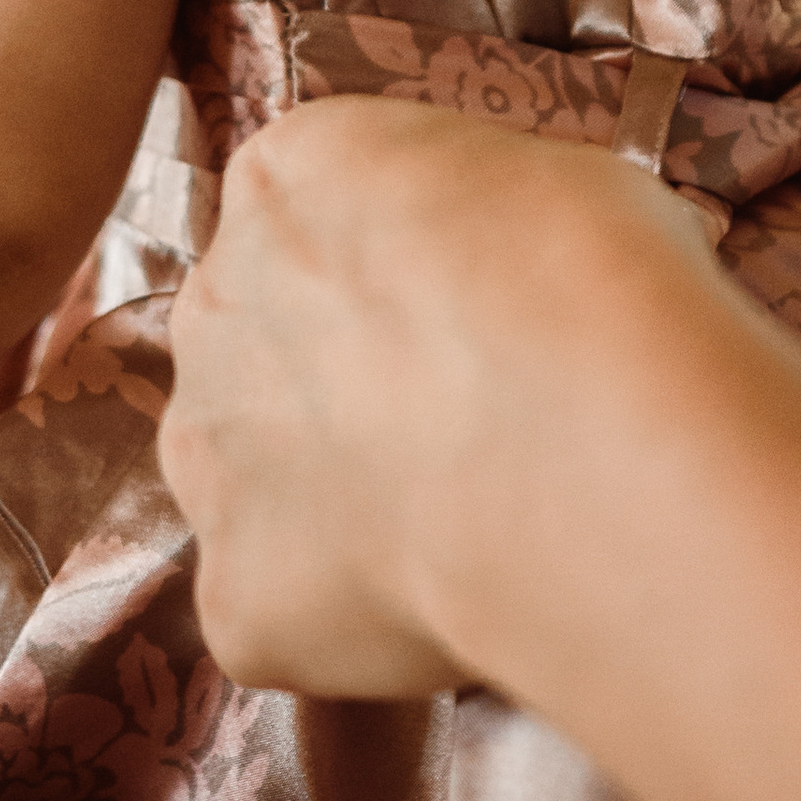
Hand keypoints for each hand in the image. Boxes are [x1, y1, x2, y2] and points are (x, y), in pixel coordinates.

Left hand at [161, 102, 708, 695]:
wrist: (581, 448)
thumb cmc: (593, 286)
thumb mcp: (560, 186)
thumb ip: (487, 234)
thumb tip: (518, 286)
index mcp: (289, 177)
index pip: (316, 210)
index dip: (402, 272)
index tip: (479, 313)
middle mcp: (213, 308)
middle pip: (269, 348)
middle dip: (352, 389)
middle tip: (473, 430)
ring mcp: (207, 460)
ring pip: (260, 485)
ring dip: (337, 506)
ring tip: (465, 527)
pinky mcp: (234, 596)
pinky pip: (289, 610)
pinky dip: (359, 623)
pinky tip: (454, 608)